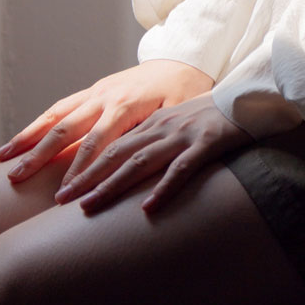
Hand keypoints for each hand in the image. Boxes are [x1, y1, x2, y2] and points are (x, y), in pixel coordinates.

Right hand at [0, 60, 213, 185]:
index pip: (97, 143)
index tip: (63, 195)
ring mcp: (96, 91)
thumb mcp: (182, 112)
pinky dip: (38, 125)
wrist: (183, 59)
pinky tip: (18, 142)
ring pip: (55, 115)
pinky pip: (60, 108)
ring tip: (2, 158)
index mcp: (126, 104)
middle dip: (40, 155)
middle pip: (66, 128)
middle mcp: (105, 96)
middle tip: (16, 179)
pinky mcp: (92, 91)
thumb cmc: (187, 91)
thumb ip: (162, 134)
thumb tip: (147, 161)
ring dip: (28, 137)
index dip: (80, 170)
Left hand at [53, 94, 251, 215]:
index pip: (106, 143)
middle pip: (114, 152)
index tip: (56, 186)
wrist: (248, 96)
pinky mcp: (207, 143)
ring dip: (111, 185)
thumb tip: (121, 171)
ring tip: (88, 206)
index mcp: (149, 121)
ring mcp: (182, 134)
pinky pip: (183, 168)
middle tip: (59, 200)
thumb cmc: (209, 114)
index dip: (79, 163)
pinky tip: (148, 207)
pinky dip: (164, 187)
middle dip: (84, 176)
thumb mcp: (173, 125)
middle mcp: (159, 126)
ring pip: (140, 161)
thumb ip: (149, 142)